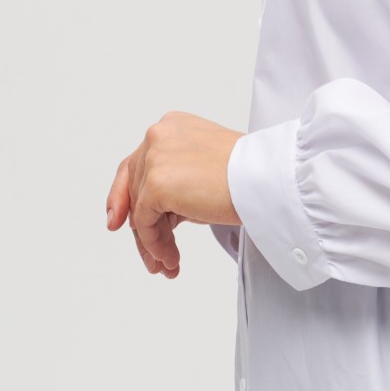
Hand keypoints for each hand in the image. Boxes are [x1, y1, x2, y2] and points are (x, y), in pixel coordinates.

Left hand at [107, 111, 242, 277]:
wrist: (270, 179)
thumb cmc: (253, 174)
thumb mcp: (204, 170)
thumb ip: (175, 181)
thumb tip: (154, 214)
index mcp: (172, 127)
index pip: (137, 164)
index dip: (124, 196)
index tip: (119, 221)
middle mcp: (158, 136)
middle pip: (135, 189)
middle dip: (146, 228)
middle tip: (156, 257)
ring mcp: (155, 158)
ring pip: (140, 209)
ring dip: (153, 242)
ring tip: (169, 264)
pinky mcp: (157, 183)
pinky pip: (144, 222)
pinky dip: (155, 244)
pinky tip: (171, 259)